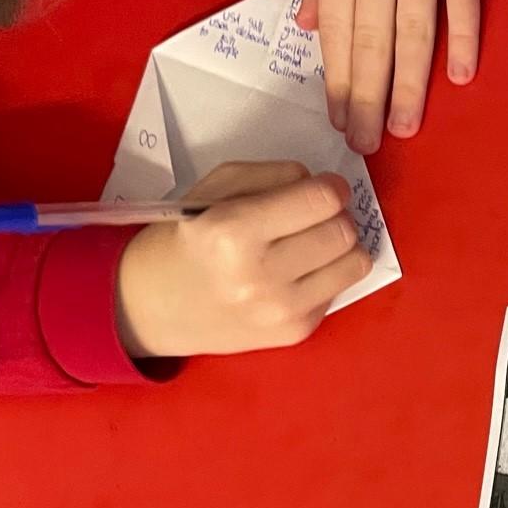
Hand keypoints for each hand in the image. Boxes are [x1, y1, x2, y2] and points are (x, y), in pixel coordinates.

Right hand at [115, 161, 370, 358]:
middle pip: (343, 231)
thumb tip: (325, 186)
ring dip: (342, 247)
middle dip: (337, 216)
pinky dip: (327, 276)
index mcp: (232, 231)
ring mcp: (280, 310)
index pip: (319, 200)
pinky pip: (339, 291)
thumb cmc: (185, 239)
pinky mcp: (294, 333)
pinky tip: (297, 273)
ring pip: (354, 263)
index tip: (325, 187)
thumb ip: (272, 175)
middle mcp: (259, 275)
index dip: (332, 187)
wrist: (152, 307)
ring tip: (314, 242)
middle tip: (316, 216)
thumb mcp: (213, 189)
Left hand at [299, 0, 487, 154]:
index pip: (335, 30)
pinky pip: (462, 1)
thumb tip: (308, 27)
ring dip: (409, 85)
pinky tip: (459, 76)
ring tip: (403, 127)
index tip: (337, 119)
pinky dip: (462, 39)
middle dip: (366, 99)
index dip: (336, 80)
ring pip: (413, 32)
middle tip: (366, 145)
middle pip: (371, 42)